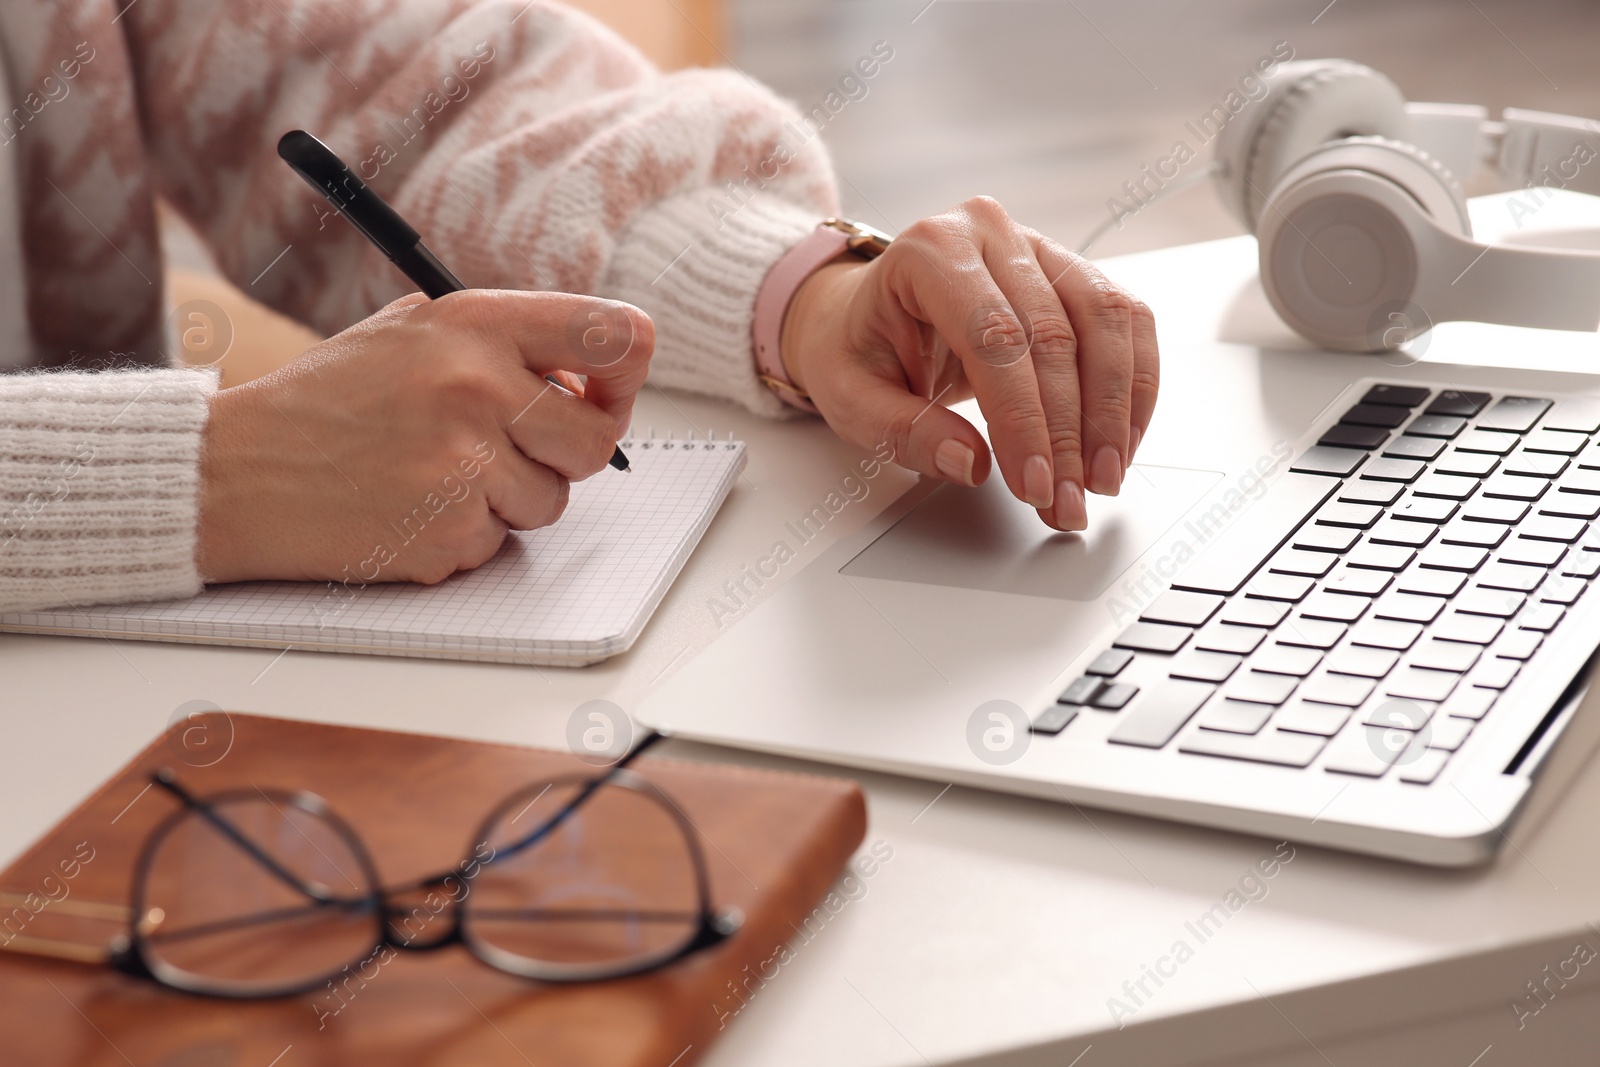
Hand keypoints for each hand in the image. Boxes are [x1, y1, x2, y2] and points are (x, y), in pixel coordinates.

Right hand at [197, 290, 651, 584]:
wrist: (237, 473)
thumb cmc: (329, 401)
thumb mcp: (412, 334)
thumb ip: (503, 346)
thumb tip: (591, 382)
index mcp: (476, 325)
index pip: (614, 335)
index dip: (628, 373)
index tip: (608, 393)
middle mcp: (478, 388)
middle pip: (598, 439)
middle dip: (566, 454)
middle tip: (511, 450)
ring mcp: (465, 465)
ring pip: (553, 500)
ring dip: (509, 499)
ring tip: (434, 475)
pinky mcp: (450, 532)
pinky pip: (501, 541)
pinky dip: (466, 534)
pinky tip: (408, 508)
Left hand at [781, 198, 1158, 531]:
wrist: (865, 315)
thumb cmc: (857, 349)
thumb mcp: (852, 399)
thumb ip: (905, 432)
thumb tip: (970, 463)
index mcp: (930, 252)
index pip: (994, 337)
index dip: (1023, 419)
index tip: (1034, 482)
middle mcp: (992, 234)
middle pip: (1056, 334)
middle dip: (1069, 433)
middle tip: (1067, 500)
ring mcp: (1040, 246)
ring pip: (1106, 322)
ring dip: (1113, 412)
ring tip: (1100, 479)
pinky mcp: (1073, 272)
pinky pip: (1126, 323)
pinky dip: (1132, 388)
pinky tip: (1118, 443)